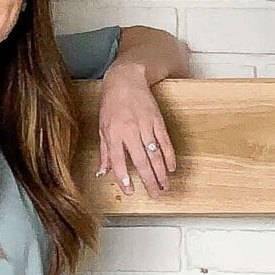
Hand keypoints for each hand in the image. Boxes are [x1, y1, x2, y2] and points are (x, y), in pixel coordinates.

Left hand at [97, 59, 176, 197]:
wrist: (125, 79)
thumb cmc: (111, 103)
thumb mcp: (102, 126)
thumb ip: (105, 151)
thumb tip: (103, 172)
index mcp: (113, 134)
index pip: (119, 161)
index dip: (125, 178)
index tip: (131, 191)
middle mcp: (129, 131)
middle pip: (141, 161)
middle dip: (149, 180)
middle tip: (155, 195)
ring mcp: (145, 126)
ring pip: (155, 154)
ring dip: (161, 172)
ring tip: (165, 186)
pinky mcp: (157, 121)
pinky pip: (165, 141)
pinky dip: (169, 156)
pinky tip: (171, 168)